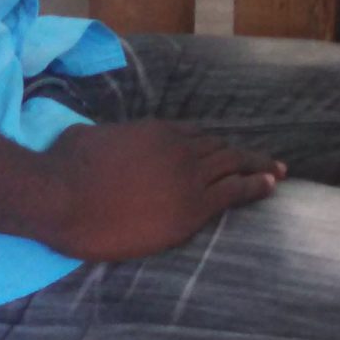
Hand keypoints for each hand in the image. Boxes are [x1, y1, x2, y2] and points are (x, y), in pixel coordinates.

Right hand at [42, 120, 283, 260]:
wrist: (61, 196)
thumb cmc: (62, 167)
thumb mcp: (85, 138)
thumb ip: (104, 139)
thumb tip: (100, 142)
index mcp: (155, 131)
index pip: (194, 136)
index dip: (212, 145)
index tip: (224, 151)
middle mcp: (178, 148)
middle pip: (221, 148)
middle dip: (245, 155)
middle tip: (268, 161)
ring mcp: (187, 176)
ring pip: (234, 166)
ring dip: (258, 167)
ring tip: (278, 172)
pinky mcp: (191, 208)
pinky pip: (235, 192)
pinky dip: (256, 186)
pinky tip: (271, 185)